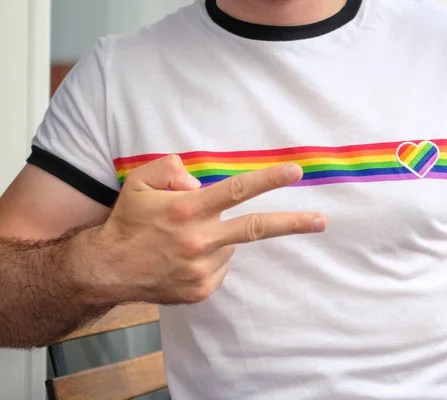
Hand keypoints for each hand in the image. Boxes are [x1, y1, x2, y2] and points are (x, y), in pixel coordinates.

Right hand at [89, 155, 325, 304]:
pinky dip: (211, 257)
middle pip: (255, 228)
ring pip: (230, 244)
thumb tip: (201, 182)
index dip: (268, 180)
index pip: (235, 190)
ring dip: (219, 236)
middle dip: (293, 223)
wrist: (108, 269)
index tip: (295, 172)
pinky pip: (220, 266)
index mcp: (186, 210)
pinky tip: (185, 258)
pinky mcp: (201, 289)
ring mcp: (201, 269)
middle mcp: (198, 240)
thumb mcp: (140, 182)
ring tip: (186, 239)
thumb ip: (171, 168)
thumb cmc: (128, 221)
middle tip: (321, 221)